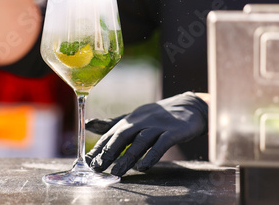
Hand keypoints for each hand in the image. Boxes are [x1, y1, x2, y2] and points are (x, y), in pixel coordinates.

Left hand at [85, 92, 207, 175]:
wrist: (191, 106)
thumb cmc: (158, 115)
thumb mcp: (135, 117)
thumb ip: (113, 123)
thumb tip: (90, 124)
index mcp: (130, 120)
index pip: (111, 134)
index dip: (99, 147)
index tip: (88, 161)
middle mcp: (141, 121)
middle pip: (122, 136)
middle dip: (108, 152)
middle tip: (97, 167)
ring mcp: (157, 126)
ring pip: (139, 141)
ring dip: (127, 157)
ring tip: (117, 171)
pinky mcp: (173, 132)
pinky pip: (161, 145)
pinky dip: (151, 156)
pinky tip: (143, 167)